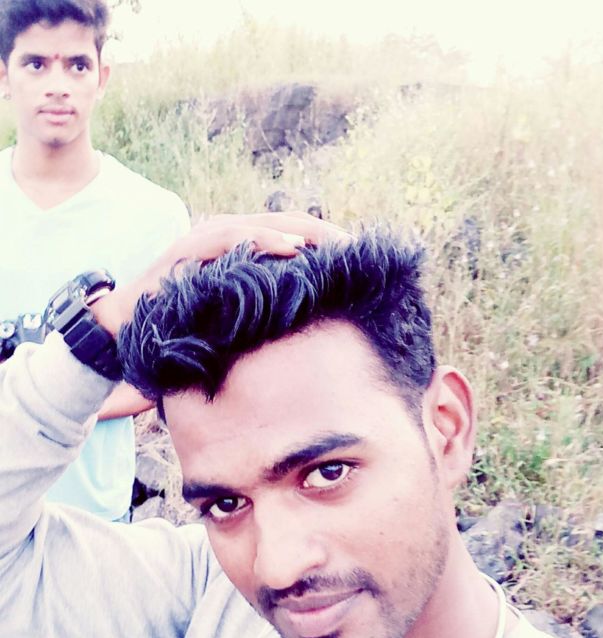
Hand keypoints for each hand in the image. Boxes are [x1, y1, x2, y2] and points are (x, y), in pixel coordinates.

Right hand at [92, 212, 349, 336]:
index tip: (362, 259)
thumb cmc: (179, 330)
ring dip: (301, 232)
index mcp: (240, 253)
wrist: (121, 329)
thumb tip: (306, 330)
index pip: (290, 237)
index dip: (326, 242)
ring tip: (335, 245)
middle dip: (325, 233)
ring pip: (261, 225)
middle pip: (285, 224)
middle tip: (360, 249)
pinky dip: (260, 240)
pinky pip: (229, 239)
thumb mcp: (231, 323)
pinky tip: (290, 250)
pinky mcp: (187, 250)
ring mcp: (204, 240)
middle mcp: (225, 238)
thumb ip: (261, 316)